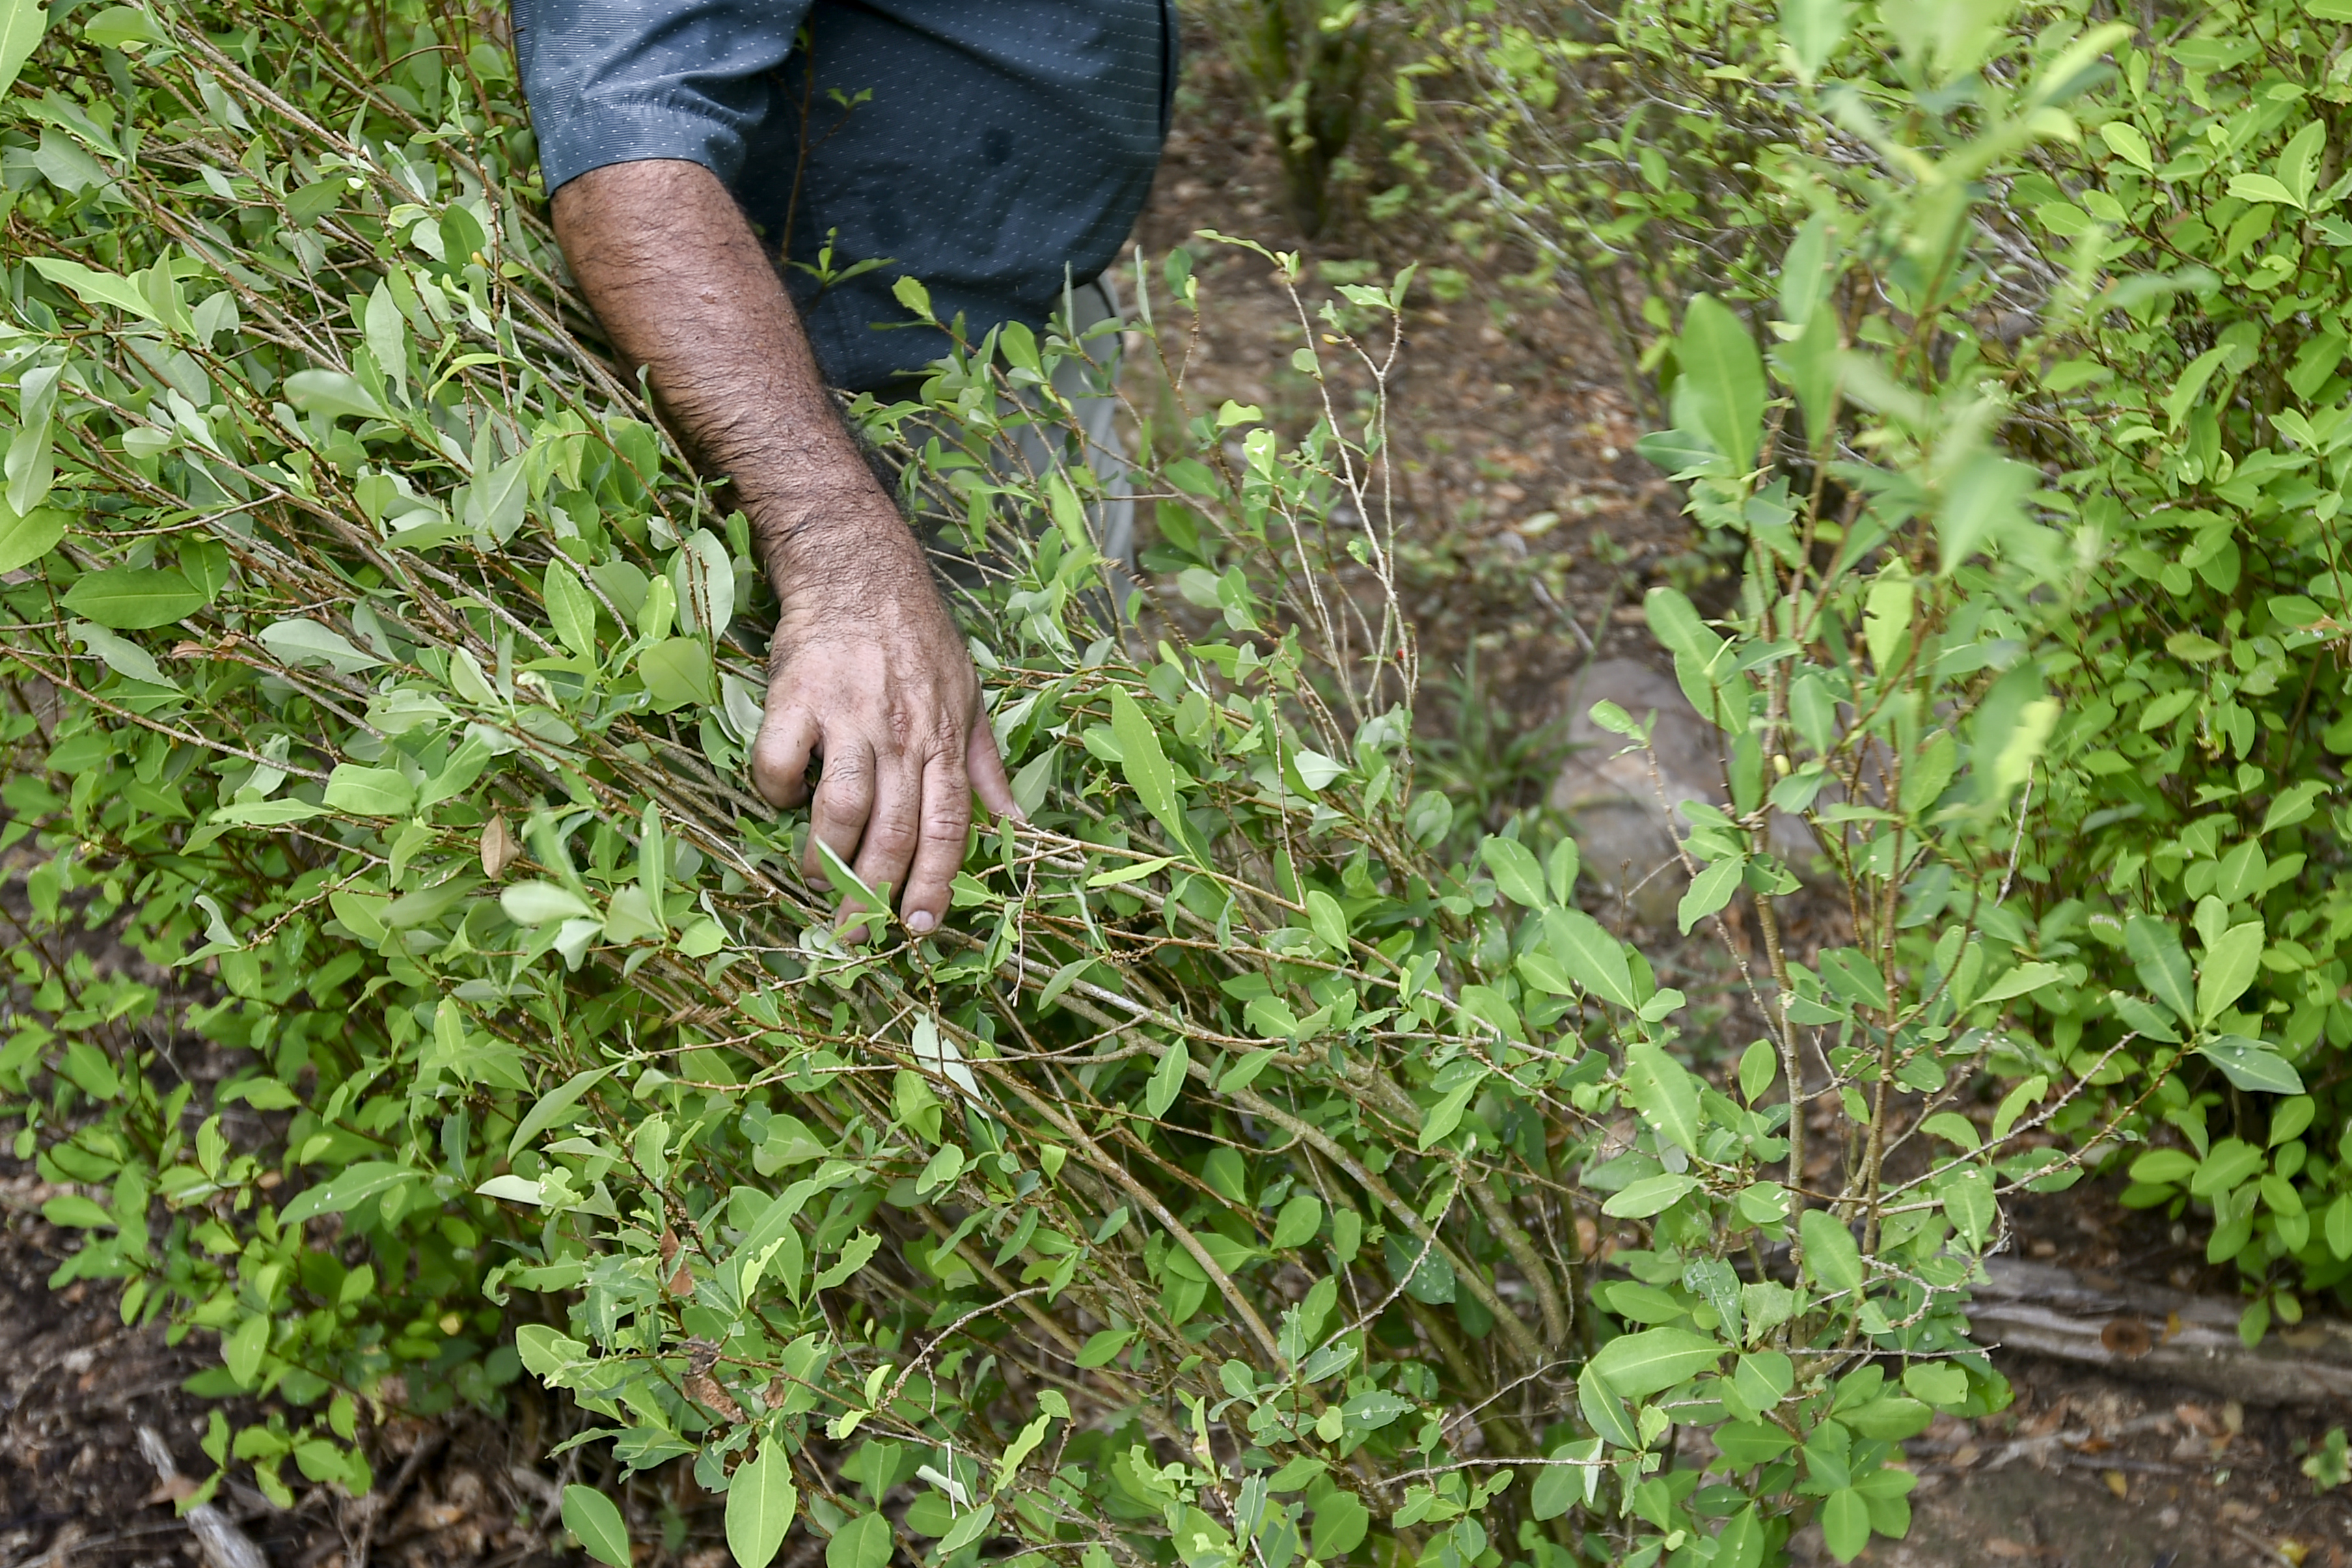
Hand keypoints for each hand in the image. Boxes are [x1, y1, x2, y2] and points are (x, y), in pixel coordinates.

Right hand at [750, 517, 1017, 936]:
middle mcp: (903, 733)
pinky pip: (781, 762)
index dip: (935, 883)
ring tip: (815, 876)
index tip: (918, 926)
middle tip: (852, 932)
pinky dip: (776, 793)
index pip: (948, 828)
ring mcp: (850, 714)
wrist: (859, 567)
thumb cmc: (917, 637)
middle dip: (872, 894)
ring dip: (825, 856)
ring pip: (840, 808)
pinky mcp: (797, 695)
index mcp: (946, 740)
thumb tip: (1019, 827)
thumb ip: (986, 767)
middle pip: (892, 832)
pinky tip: (780, 802)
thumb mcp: (970, 697)